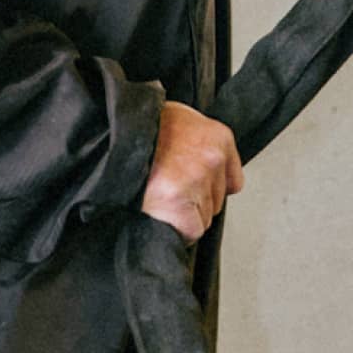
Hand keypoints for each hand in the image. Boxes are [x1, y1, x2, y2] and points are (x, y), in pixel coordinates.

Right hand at [139, 101, 244, 242]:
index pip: (233, 181)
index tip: (194, 188)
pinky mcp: (180, 203)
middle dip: (195, 202)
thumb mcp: (183, 120)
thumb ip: (201, 142)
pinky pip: (191, 232)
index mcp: (219, 137)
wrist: (119, 135)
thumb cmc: (147, 128)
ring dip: (184, 216)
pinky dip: (176, 229)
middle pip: (216, 202)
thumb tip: (203, 164)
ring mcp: (198, 181)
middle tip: (169, 187)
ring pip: (204, 219)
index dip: (210, 189)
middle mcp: (214, 159)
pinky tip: (160, 210)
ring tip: (161, 195)